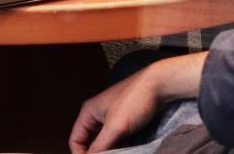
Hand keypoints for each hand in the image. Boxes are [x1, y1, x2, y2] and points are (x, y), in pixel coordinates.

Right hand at [69, 54, 204, 153]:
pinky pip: (118, 139)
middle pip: (90, 142)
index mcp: (89, 113)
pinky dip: (123, 147)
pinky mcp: (125, 121)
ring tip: (123, 152)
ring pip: (106, 142)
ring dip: (112, 151)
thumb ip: (100, 145)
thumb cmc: (135, 100)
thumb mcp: (115, 127)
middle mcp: (97, 115)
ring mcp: (112, 118)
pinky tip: (131, 148)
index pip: (75, 140)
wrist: (158, 86)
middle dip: (99, 153)